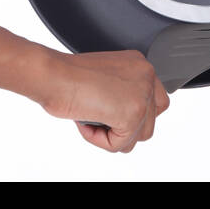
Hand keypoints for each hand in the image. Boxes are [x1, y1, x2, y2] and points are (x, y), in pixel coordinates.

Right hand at [39, 49, 169, 152]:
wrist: (54, 75)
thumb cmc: (67, 75)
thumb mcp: (106, 77)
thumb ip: (123, 91)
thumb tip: (126, 113)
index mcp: (139, 63)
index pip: (156, 101)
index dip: (134, 115)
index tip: (114, 112)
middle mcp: (146, 75)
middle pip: (149, 122)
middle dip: (124, 128)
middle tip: (100, 116)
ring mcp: (141, 95)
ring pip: (136, 137)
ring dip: (111, 135)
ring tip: (91, 116)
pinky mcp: (131, 114)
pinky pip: (119, 145)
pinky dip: (99, 140)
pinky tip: (86, 120)